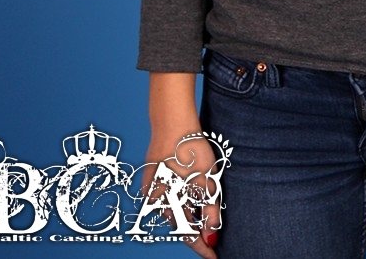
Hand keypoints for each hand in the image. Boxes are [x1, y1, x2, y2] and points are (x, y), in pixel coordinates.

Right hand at [143, 128, 221, 257]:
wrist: (171, 120)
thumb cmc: (190, 149)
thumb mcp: (207, 181)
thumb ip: (210, 211)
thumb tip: (212, 238)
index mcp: (169, 204)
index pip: (188, 235)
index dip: (202, 248)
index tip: (214, 258)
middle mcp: (156, 200)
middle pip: (179, 223)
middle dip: (196, 231)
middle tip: (213, 238)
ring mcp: (151, 188)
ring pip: (173, 209)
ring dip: (188, 214)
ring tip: (204, 214)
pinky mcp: (151, 176)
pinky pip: (167, 196)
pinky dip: (180, 200)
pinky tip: (190, 193)